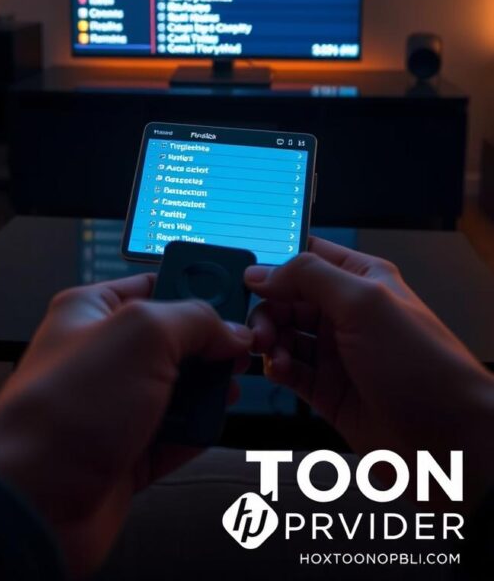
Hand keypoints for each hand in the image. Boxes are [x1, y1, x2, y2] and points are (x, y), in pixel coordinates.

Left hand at [0, 274, 251, 576]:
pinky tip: (210, 427)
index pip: (155, 285)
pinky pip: (173, 437)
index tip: (235, 295)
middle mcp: (102, 356)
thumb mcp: (143, 335)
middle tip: (240, 351)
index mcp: (92, 311)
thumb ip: (195, 320)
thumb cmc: (67, 408)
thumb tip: (230, 329)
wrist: (34, 501)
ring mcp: (113, 407)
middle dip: (209, 346)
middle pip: (173, 340)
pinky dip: (195, 434)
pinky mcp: (124, 455)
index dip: (196, 287)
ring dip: (207, 392)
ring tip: (229, 392)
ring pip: (177, 389)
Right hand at [245, 237, 493, 505]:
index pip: (307, 255)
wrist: (448, 441)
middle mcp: (347, 313)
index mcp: (362, 279)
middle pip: (287, 297)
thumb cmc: (423, 367)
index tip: (247, 275)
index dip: (275, 262)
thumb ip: (309, 277)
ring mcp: (337, 353)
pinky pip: (289, 370)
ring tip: (269, 351)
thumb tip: (262, 270)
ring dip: (269, 339)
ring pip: (284, 334)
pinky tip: (278, 371)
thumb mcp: (364, 303)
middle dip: (266, 307)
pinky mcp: (328, 391)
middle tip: (260, 326)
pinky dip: (277, 368)